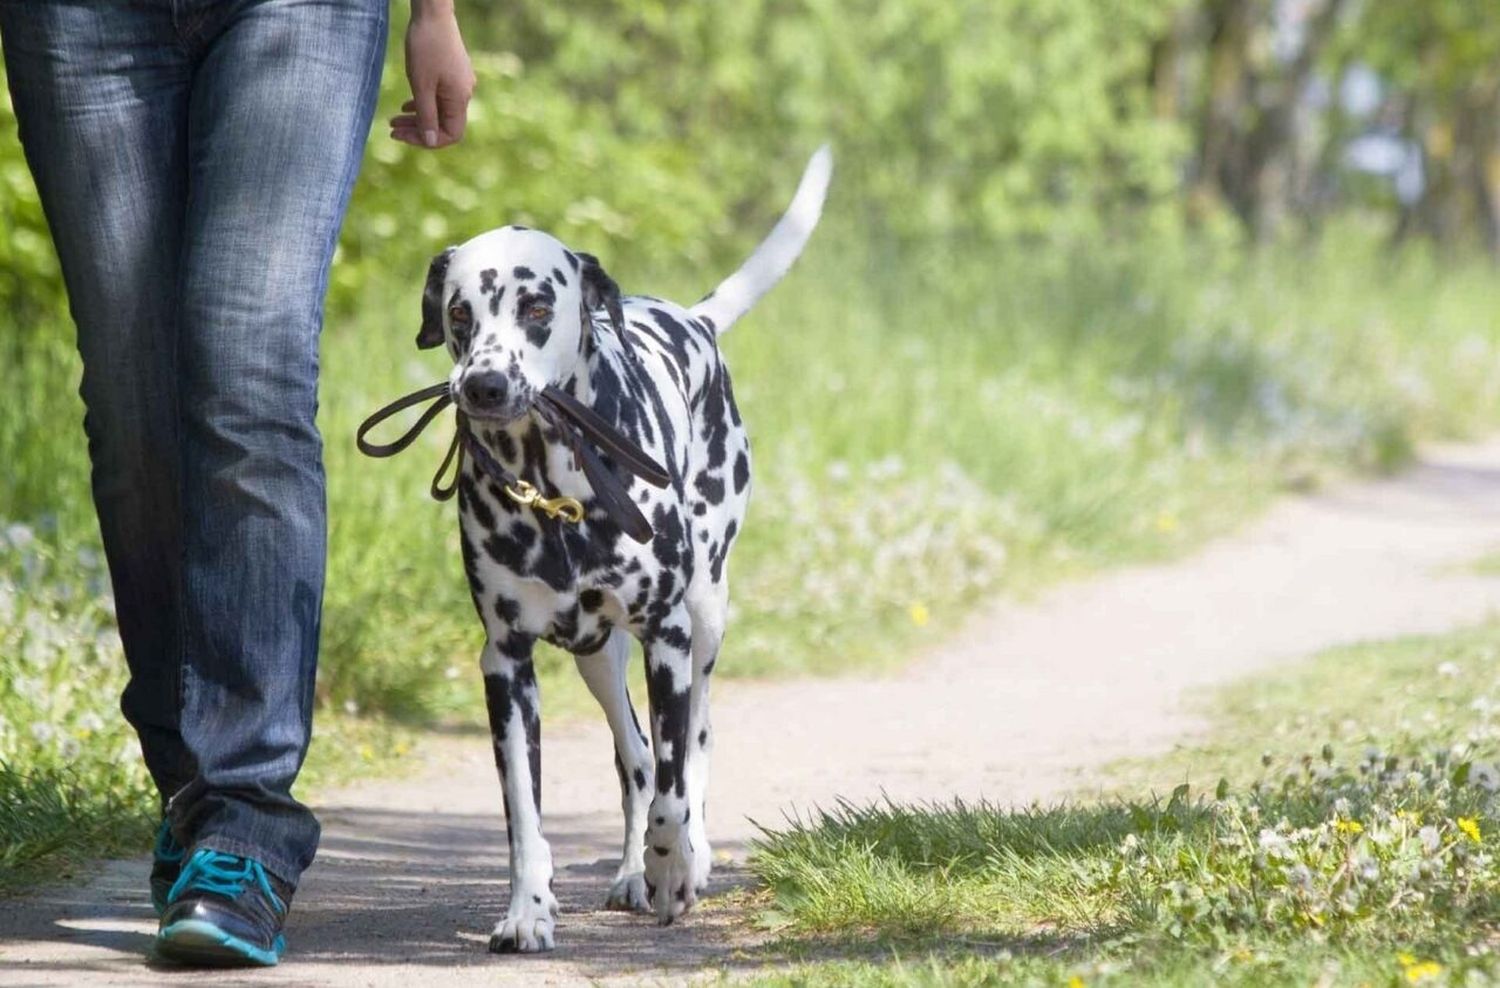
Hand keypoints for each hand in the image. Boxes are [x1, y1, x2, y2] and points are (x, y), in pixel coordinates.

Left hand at [391, 3, 474, 148]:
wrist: (433, 14)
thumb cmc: (426, 47)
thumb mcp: (421, 85)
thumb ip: (426, 116)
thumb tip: (431, 142)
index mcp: (459, 99)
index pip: (450, 134)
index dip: (427, 140)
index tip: (403, 135)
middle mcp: (464, 93)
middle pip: (443, 124)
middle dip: (417, 130)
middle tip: (392, 129)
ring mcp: (460, 83)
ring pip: (440, 110)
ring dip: (418, 118)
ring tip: (394, 119)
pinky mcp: (454, 73)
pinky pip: (440, 97)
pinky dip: (424, 103)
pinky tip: (407, 103)